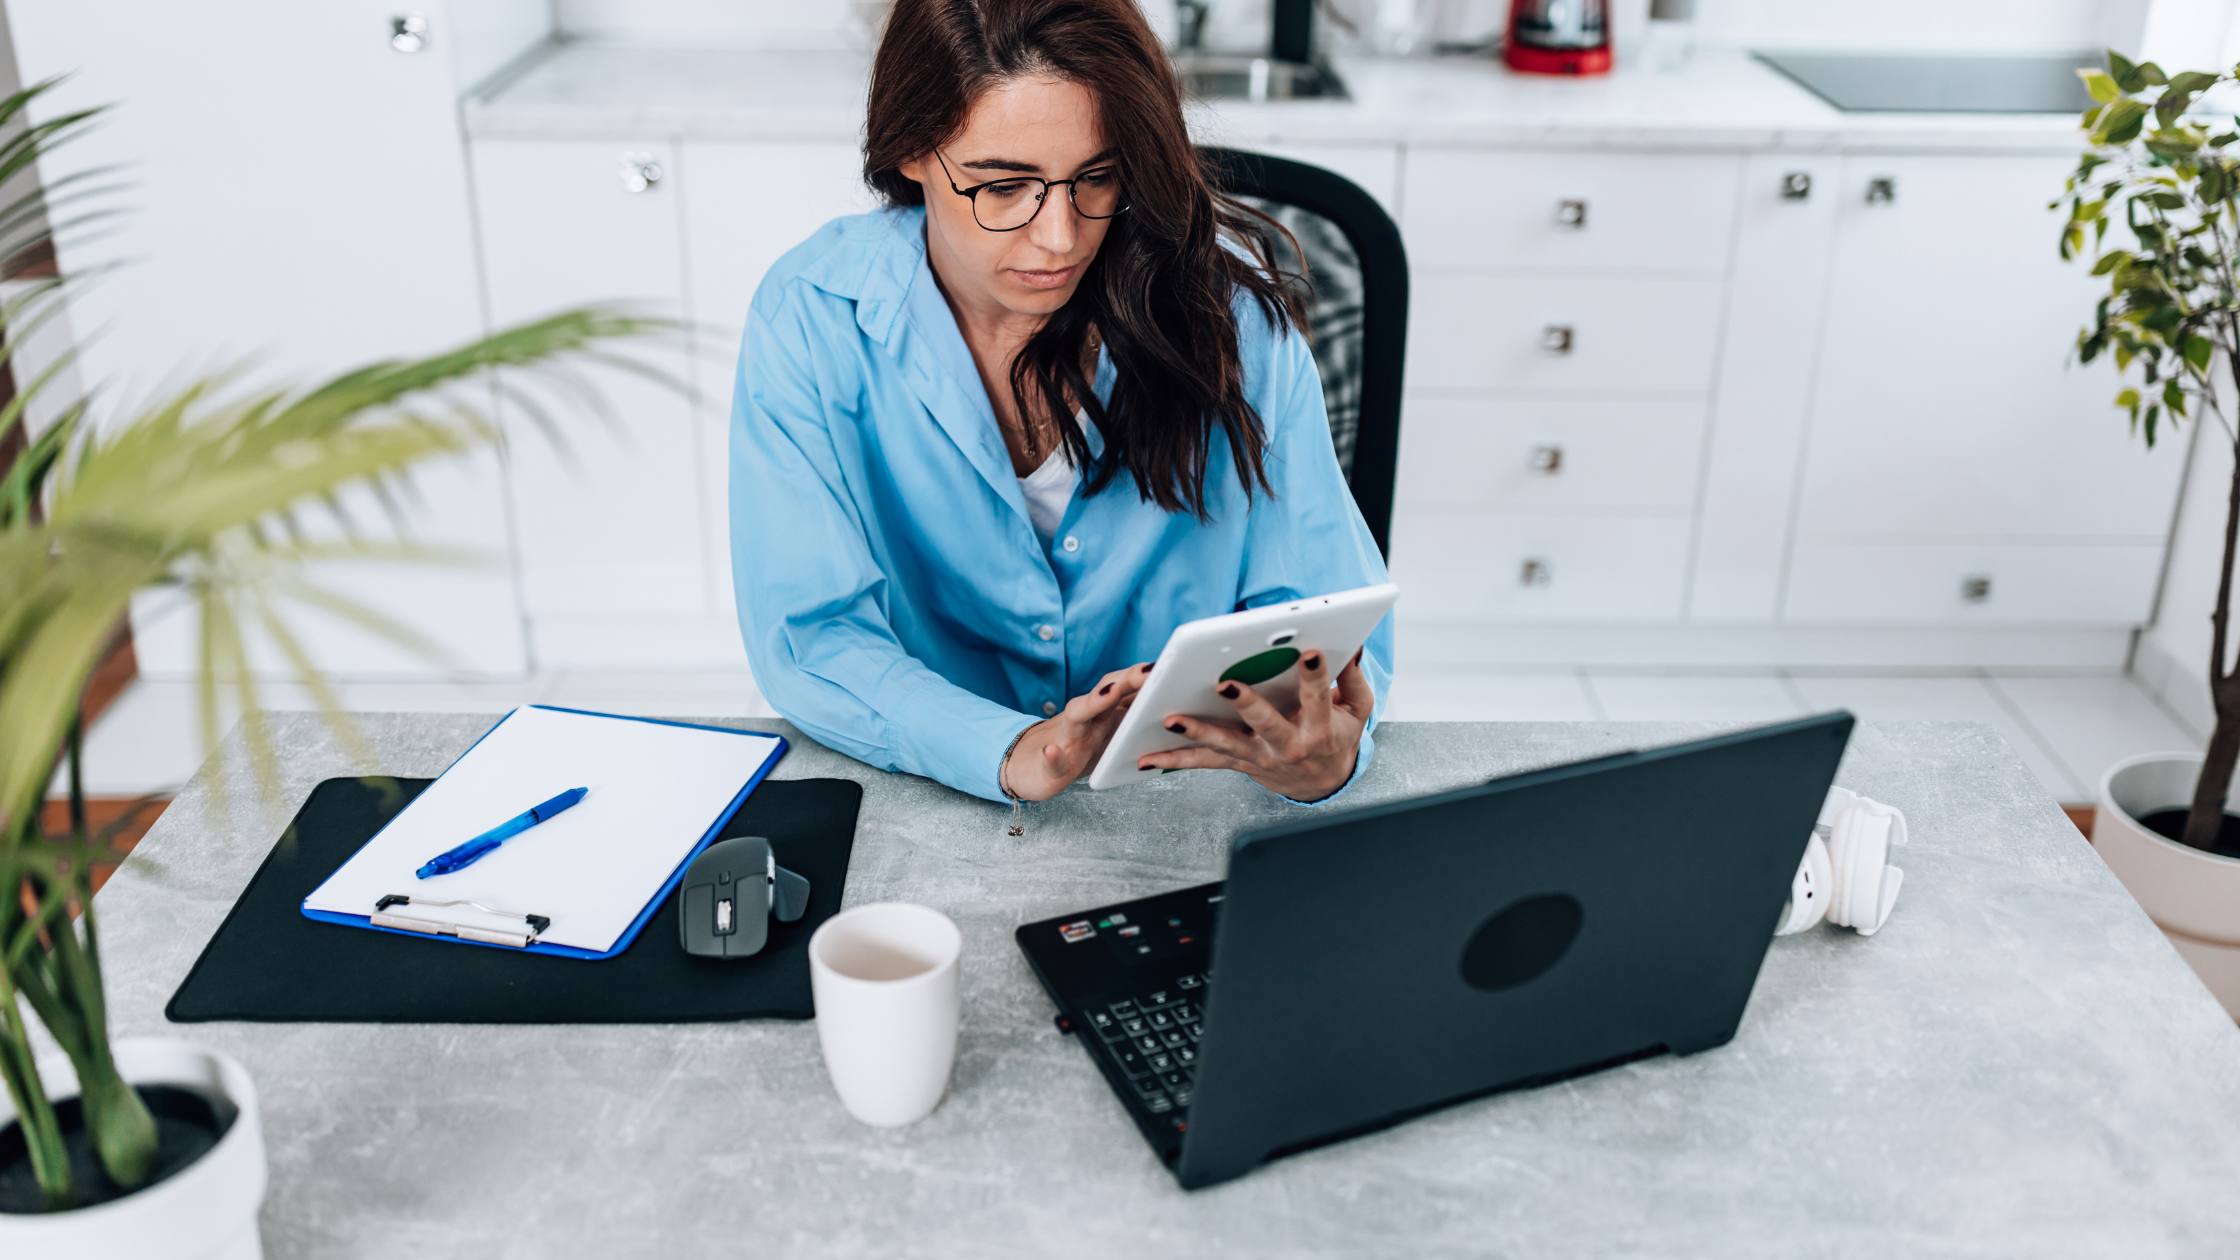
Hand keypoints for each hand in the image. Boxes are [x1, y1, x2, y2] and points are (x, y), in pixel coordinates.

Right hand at [1002, 662, 1153, 800]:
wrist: (1028, 767)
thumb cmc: (1077, 750)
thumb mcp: (1108, 735)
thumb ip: (1130, 718)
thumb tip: (1167, 707)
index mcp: (1102, 714)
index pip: (1124, 687)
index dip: (1144, 676)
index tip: (1168, 665)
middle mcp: (1085, 720)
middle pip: (1105, 691)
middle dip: (1128, 679)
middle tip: (1150, 670)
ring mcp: (1066, 739)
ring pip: (1077, 714)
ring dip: (1093, 703)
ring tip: (1111, 692)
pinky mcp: (1051, 765)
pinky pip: (1051, 760)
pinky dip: (1052, 757)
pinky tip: (1051, 752)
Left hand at [1138, 648, 1373, 802]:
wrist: (1324, 784)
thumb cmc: (1339, 737)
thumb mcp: (1358, 709)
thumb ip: (1352, 678)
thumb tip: (1352, 645)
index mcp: (1320, 728)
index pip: (1317, 697)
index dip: (1315, 676)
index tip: (1310, 651)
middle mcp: (1287, 745)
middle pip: (1265, 723)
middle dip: (1245, 703)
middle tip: (1226, 683)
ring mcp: (1259, 757)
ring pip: (1225, 744)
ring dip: (1196, 731)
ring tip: (1171, 718)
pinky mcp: (1239, 764)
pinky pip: (1204, 762)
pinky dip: (1174, 761)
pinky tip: (1146, 759)